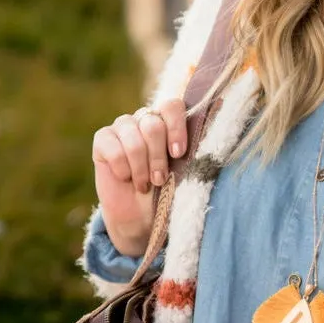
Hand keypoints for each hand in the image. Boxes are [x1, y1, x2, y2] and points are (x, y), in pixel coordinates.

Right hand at [90, 99, 187, 255]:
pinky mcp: (102, 139)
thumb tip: (220, 104)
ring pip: (133, 136)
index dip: (176, 128)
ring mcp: (122, 126)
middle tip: (160, 179)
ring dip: (140, 166)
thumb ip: (198, 143)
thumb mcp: (187, 171)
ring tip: (144, 184)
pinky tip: (125, 178)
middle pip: (153, 125)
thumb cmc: (168, 192)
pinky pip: (112, 146)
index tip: (179, 154)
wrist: (141, 218)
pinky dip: (122, 167)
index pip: (172, 106)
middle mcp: (145, 118)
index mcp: (169, 122)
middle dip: (158, 157)